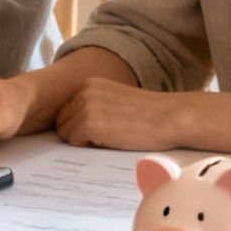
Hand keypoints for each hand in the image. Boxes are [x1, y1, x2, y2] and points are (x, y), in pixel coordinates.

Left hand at [54, 78, 184, 150]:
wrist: (169, 117)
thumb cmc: (148, 114)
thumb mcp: (114, 99)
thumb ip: (93, 105)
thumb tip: (70, 124)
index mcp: (89, 84)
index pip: (65, 110)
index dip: (78, 125)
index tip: (99, 130)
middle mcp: (84, 91)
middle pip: (61, 122)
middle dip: (76, 133)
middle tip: (103, 137)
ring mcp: (86, 107)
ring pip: (65, 134)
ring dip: (82, 141)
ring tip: (108, 138)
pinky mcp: (91, 124)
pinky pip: (75, 142)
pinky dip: (89, 147)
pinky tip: (110, 141)